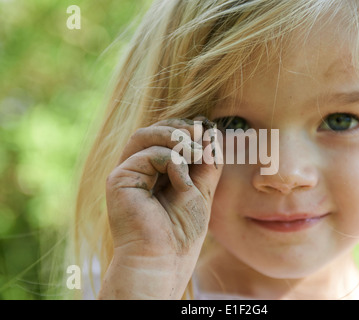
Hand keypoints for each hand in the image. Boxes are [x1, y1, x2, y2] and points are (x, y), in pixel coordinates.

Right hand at [98, 117, 222, 298]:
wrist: (165, 258)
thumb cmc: (182, 230)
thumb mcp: (202, 189)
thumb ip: (205, 161)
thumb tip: (209, 131)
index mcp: (154, 172)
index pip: (165, 137)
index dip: (184, 128)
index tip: (207, 129)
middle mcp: (138, 171)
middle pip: (154, 132)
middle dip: (180, 128)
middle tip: (202, 133)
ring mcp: (127, 174)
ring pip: (144, 136)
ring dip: (174, 136)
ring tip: (194, 150)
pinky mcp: (119, 179)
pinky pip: (147, 154)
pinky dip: (171, 159)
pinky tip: (182, 180)